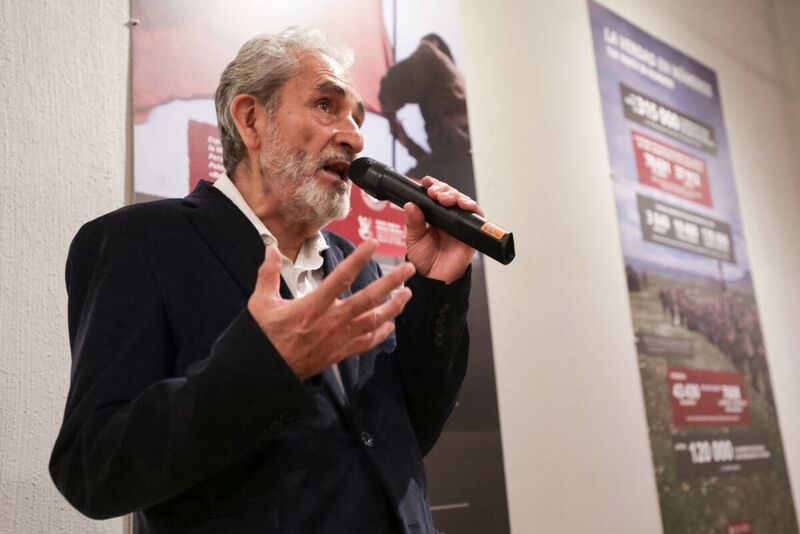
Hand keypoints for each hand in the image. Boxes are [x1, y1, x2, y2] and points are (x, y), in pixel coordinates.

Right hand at [248, 240, 414, 379]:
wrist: (268, 371)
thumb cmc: (264, 336)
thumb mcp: (261, 302)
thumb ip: (268, 273)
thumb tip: (270, 247)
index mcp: (313, 306)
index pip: (341, 277)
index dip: (359, 259)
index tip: (373, 243)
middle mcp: (331, 321)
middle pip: (368, 298)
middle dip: (391, 283)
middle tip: (408, 269)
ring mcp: (339, 338)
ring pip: (373, 321)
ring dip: (393, 307)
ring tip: (407, 294)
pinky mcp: (340, 352)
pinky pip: (367, 342)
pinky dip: (381, 333)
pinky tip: (390, 324)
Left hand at [404, 177, 480, 283]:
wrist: (434, 279)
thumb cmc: (424, 260)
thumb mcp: (413, 239)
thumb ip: (413, 222)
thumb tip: (411, 204)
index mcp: (434, 216)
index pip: (436, 195)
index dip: (433, 185)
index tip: (426, 182)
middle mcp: (448, 218)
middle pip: (450, 194)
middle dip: (443, 189)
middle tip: (434, 193)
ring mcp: (460, 224)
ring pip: (463, 201)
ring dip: (455, 195)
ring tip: (444, 198)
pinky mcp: (471, 232)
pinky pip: (476, 216)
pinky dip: (471, 207)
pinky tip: (463, 204)